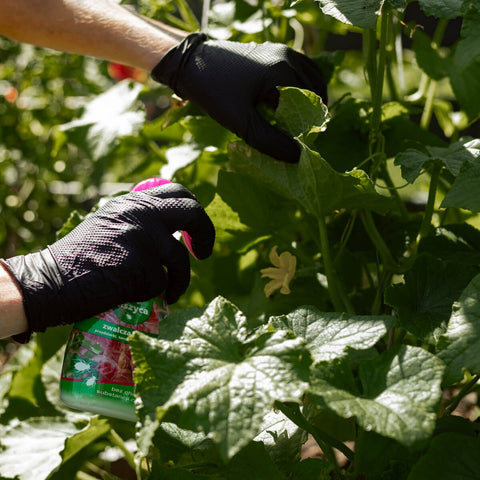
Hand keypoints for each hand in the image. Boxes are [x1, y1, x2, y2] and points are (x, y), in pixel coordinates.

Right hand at [1, 183, 214, 334]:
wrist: (51, 281)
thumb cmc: (80, 257)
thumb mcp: (111, 225)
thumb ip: (140, 221)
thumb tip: (176, 231)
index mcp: (133, 202)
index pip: (178, 193)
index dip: (194, 209)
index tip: (195, 229)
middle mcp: (141, 214)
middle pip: (192, 214)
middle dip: (206, 234)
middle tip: (204, 253)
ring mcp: (142, 240)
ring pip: (179, 260)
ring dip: (178, 281)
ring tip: (170, 293)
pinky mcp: (141, 268)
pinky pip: (161, 284)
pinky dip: (153, 294)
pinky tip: (133, 295)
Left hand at [152, 33, 326, 162]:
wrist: (189, 63)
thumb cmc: (213, 91)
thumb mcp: (241, 122)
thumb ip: (270, 141)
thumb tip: (297, 156)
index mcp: (284, 70)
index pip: (312, 103)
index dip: (308, 125)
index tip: (297, 141)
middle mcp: (287, 56)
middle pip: (315, 89)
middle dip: (309, 113)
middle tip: (297, 134)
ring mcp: (280, 51)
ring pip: (309, 79)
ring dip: (306, 100)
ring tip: (294, 122)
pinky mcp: (272, 51)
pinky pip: (298, 71)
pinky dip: (299, 87)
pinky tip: (286, 105)